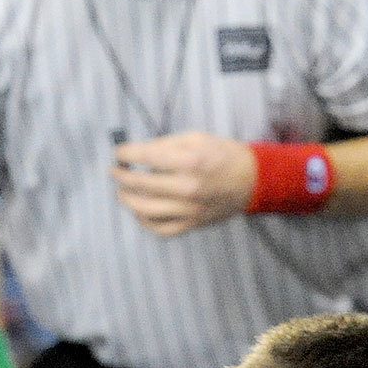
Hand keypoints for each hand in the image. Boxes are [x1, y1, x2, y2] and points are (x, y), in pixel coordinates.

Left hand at [111, 132, 256, 236]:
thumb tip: (138, 153)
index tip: (119, 153)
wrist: (252, 180)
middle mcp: (187, 187)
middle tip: (115, 171)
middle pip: (140, 184)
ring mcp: (189, 209)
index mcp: (189, 161)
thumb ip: (165, 144)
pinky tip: (140, 212)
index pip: (145, 156)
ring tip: (122, 192)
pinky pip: (160, 229)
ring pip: (145, 210)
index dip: (125, 154)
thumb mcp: (196, 138)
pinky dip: (145, 222)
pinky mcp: (192, 224)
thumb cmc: (223, 155)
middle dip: (121, 176)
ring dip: (127, 200)